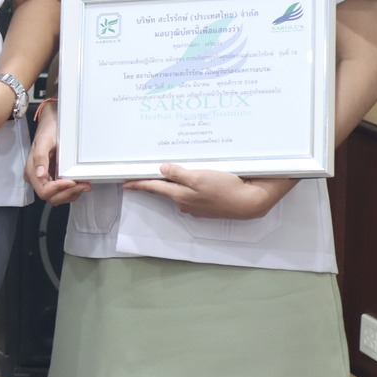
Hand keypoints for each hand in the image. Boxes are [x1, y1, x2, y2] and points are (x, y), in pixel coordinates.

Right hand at [25, 102, 88, 204]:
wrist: (53, 123)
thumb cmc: (48, 131)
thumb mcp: (45, 142)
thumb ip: (40, 157)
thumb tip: (39, 174)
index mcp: (32, 171)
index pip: (44, 191)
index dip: (58, 189)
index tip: (71, 181)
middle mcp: (38, 178)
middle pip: (52, 197)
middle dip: (68, 193)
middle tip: (83, 185)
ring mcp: (47, 179)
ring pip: (58, 198)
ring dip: (72, 194)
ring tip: (84, 184)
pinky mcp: (55, 179)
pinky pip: (63, 192)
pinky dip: (73, 191)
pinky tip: (80, 183)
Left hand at [124, 164, 296, 219]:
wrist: (251, 202)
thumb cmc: (226, 188)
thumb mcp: (200, 177)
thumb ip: (179, 174)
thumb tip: (162, 170)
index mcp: (180, 196)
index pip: (154, 188)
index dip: (139, 184)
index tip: (125, 183)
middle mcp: (185, 203)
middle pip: (166, 189)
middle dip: (157, 181)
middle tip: (148, 171)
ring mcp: (197, 206)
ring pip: (180, 191)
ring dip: (176, 182)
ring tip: (177, 171)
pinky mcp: (208, 205)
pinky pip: (193, 193)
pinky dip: (191, 185)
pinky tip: (198, 179)